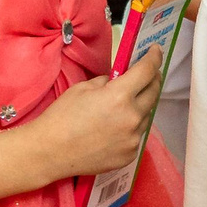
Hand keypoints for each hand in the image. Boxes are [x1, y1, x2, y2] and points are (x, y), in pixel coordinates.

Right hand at [27, 47, 162, 180]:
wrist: (50, 152)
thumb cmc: (62, 117)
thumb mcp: (83, 88)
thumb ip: (107, 81)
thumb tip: (119, 80)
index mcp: (120, 96)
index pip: (147, 71)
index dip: (154, 57)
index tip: (156, 51)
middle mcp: (132, 117)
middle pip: (154, 92)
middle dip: (153, 79)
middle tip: (149, 73)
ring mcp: (133, 138)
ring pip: (147, 115)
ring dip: (142, 105)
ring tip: (130, 102)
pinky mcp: (130, 155)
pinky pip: (137, 135)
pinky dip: (132, 127)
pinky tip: (118, 127)